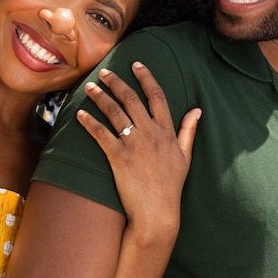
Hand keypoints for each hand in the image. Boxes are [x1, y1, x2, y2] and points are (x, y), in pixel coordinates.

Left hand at [76, 61, 199, 241]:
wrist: (157, 213)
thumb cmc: (171, 186)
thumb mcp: (185, 156)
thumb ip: (189, 131)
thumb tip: (197, 110)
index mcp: (167, 132)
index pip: (157, 96)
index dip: (146, 77)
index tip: (136, 64)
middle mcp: (151, 134)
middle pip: (131, 99)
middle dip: (116, 82)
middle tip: (104, 71)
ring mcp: (135, 145)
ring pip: (114, 112)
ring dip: (100, 96)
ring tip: (89, 87)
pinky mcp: (119, 158)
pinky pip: (101, 134)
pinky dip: (89, 122)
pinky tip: (80, 114)